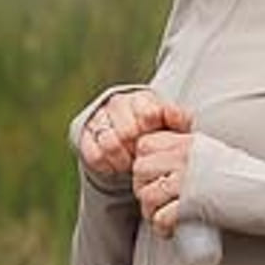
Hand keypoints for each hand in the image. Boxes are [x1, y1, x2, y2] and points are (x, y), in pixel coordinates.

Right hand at [74, 88, 191, 195]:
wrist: (130, 137)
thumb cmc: (158, 131)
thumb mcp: (174, 125)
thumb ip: (180, 118)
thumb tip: (172, 114)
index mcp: (141, 98)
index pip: (148, 115)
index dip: (153, 133)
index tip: (157, 142)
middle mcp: (117, 104)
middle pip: (127, 132)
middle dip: (138, 151)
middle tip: (144, 158)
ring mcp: (99, 118)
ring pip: (109, 145)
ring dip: (123, 160)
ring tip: (131, 163)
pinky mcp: (84, 135)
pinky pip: (94, 156)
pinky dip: (107, 166)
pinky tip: (116, 166)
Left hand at [130, 122, 208, 237]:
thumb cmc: (251, 180)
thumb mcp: (216, 155)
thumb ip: (192, 156)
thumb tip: (166, 168)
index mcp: (190, 142)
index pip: (145, 145)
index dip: (144, 163)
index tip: (155, 179)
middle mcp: (186, 157)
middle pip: (140, 169)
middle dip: (143, 189)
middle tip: (157, 203)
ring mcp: (189, 180)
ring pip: (148, 194)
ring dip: (151, 212)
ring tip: (163, 220)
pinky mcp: (195, 204)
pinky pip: (162, 216)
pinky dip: (162, 227)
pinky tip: (170, 231)